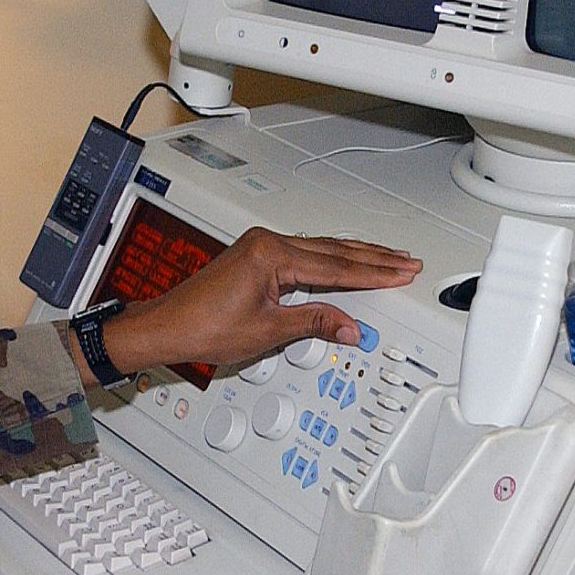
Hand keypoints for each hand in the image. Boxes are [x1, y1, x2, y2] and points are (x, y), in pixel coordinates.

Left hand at [99, 228, 417, 374]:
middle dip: (374, 258)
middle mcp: (267, 243)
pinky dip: (332, 258)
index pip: (337, 266)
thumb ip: (314, 323)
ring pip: (322, 248)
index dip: (373, 273)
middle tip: (406, 262)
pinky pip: (306, 252)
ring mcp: (261, 246)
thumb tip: (349, 326)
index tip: (400, 274)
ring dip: (356, 255)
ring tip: (388, 259)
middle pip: (335, 250)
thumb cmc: (203, 326)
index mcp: (272, 255)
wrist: (167, 326)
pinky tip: (346, 260)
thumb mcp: (267, 331)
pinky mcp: (256, 254)